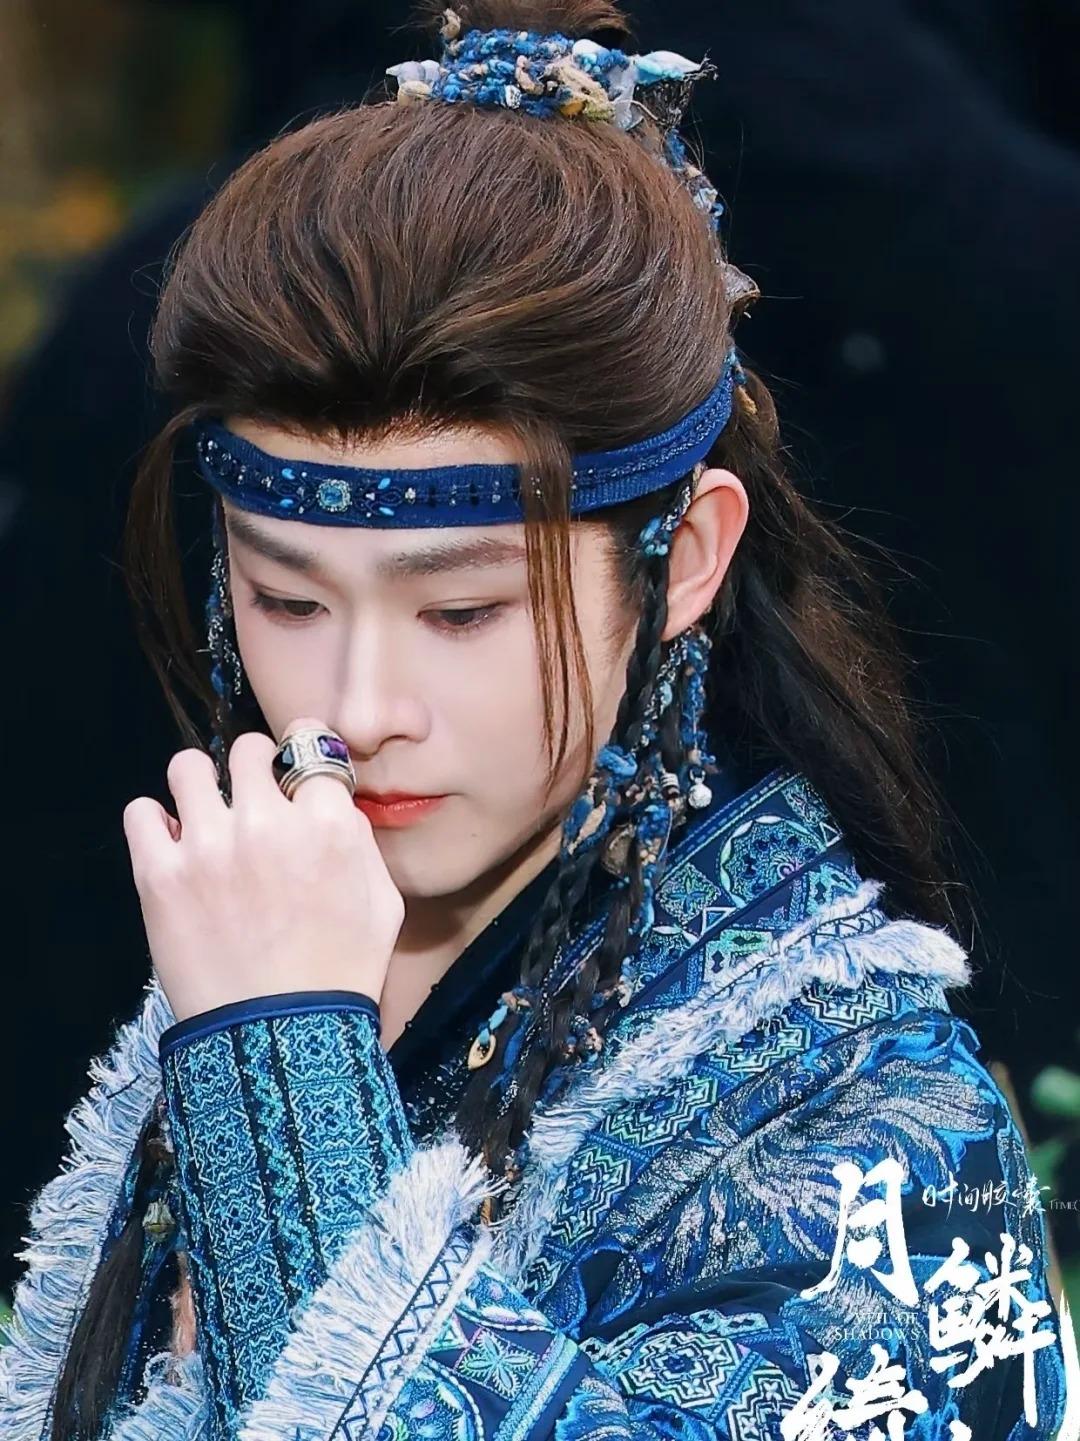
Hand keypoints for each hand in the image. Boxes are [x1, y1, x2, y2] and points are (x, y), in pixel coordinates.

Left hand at [122, 717, 403, 1022]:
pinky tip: (173, 847)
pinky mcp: (159, 874)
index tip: (294, 775)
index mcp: (327, 825)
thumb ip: (360, 842)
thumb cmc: (341, 973)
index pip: (310, 747)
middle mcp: (267, 822)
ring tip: (205, 816)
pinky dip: (155, 824)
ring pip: (188, 766)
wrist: (280, 1038)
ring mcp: (208, 845)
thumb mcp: (383, 903)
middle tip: (251, 800)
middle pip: (249, 749)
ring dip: (200, 786)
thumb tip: (332, 806)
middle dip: (254, 769)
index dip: (302, 760)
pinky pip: (141, 812)